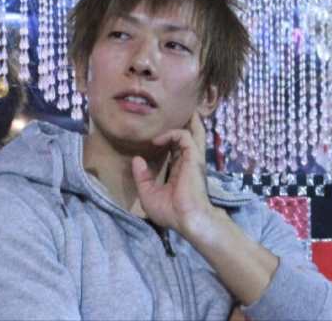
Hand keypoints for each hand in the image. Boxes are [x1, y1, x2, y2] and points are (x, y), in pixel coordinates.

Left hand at [131, 113, 215, 233]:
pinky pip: (184, 136)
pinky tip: (158, 139)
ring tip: (180, 111)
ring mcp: (193, 159)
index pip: (178, 148)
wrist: (186, 219)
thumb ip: (142, 177)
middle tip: (182, 112)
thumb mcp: (149, 194)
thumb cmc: (170, 211)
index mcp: (181, 170)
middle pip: (191, 136)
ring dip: (186, 121)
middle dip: (188, 123)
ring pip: (194, 132)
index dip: (170, 139)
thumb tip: (137, 159)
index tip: (156, 136)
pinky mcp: (194, 157)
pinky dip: (172, 133)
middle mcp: (188, 162)